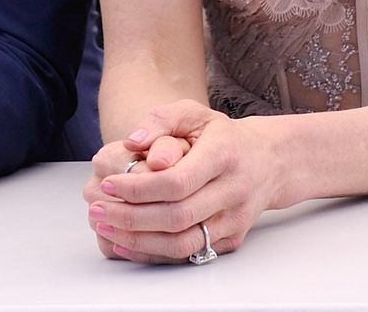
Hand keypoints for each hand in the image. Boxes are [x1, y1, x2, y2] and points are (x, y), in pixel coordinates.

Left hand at [86, 100, 282, 264]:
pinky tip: (127, 242)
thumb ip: (161, 119)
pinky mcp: (231, 239)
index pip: (177, 182)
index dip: (139, 188)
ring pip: (183, 243)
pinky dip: (154, 252)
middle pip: (177, 217)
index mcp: (223, 156)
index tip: (109, 184)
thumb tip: (132, 141)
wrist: (269, 161)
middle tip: (98, 209)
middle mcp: (233, 191)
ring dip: (139, 241)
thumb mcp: (194, 113)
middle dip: (131, 217)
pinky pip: (189, 254)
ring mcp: (234, 220)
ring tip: (106, 227)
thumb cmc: (223, 136)